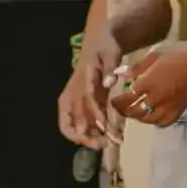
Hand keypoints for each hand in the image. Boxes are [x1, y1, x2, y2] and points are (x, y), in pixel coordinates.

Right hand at [59, 26, 120, 148]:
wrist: (100, 42)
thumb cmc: (104, 46)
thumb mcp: (109, 52)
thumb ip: (109, 68)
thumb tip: (108, 83)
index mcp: (78, 79)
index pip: (83, 100)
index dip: (92, 114)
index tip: (103, 126)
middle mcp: (74, 94)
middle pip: (73, 120)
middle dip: (86, 136)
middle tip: (103, 145)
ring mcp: (79, 101)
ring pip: (78, 125)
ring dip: (92, 137)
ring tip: (111, 144)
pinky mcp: (87, 104)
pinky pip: (88, 122)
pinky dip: (98, 131)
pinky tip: (113, 136)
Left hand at [108, 42, 186, 128]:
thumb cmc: (180, 54)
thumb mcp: (155, 55)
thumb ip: (137, 67)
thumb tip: (121, 74)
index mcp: (148, 82)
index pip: (126, 97)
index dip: (118, 100)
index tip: (113, 98)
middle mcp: (155, 99)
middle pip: (134, 111)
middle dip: (124, 110)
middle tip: (120, 106)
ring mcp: (167, 108)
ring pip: (146, 119)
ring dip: (137, 116)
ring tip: (133, 110)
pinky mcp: (178, 112)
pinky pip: (161, 122)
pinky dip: (153, 121)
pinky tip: (151, 114)